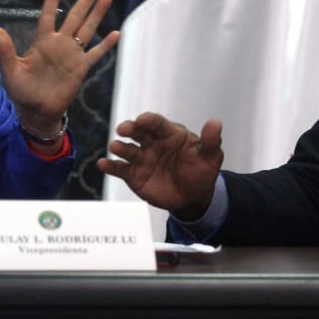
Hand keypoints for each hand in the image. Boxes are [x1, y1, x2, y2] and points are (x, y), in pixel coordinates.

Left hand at [0, 0, 119, 137]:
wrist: (38, 111)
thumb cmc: (22, 90)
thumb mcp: (10, 70)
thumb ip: (6, 50)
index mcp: (42, 42)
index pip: (49, 15)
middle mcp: (60, 44)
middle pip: (75, 17)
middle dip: (86, 0)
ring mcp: (73, 55)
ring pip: (88, 30)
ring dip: (97, 14)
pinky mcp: (82, 68)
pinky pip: (96, 54)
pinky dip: (106, 45)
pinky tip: (116, 33)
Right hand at [96, 112, 222, 217]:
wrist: (193, 198)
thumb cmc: (201, 173)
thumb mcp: (211, 158)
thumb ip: (211, 141)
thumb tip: (216, 122)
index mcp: (171, 134)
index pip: (158, 124)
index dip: (150, 121)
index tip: (142, 120)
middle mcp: (153, 143)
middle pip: (139, 132)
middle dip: (130, 128)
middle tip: (123, 129)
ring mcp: (142, 158)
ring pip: (128, 150)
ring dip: (120, 147)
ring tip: (115, 147)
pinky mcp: (134, 175)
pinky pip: (121, 169)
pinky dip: (111, 166)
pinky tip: (103, 164)